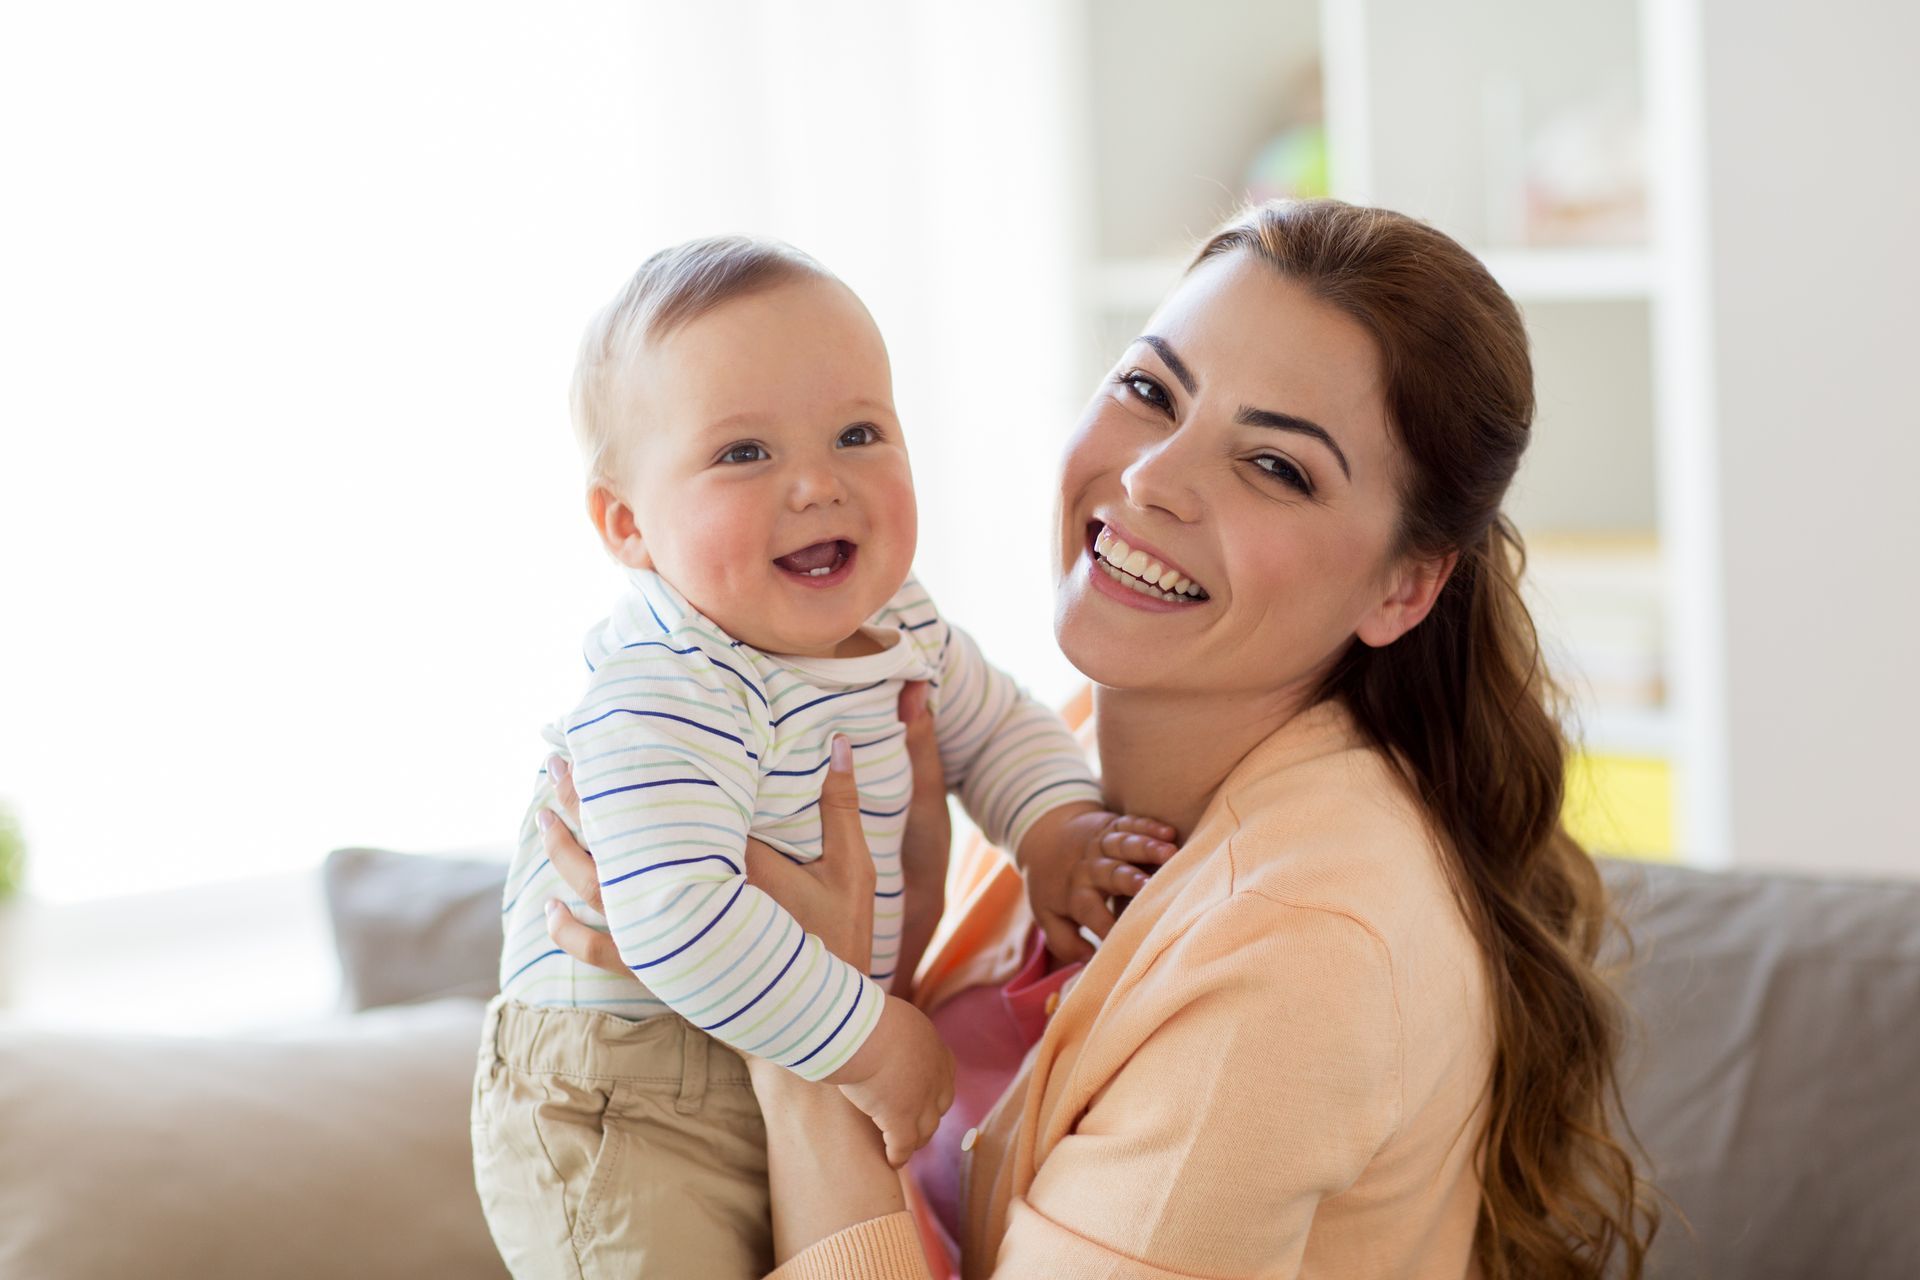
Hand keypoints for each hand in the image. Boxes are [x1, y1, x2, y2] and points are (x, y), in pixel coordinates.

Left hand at [541, 736, 953, 1166]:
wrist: (816, 1022)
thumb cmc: (840, 941)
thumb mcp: (852, 871)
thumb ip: (842, 806)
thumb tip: (842, 741)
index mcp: (735, 869)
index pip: (677, 811)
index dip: (644, 772)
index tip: (620, 738)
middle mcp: (691, 904)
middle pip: (621, 846)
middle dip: (585, 801)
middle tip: (559, 761)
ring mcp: (670, 941)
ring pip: (600, 893)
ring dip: (565, 853)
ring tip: (544, 814)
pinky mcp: (661, 971)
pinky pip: (601, 951)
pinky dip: (570, 932)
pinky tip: (550, 908)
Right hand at [831, 994, 953, 1167]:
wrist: (861, 1030)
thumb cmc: (864, 1016)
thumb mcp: (887, 1017)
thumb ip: (889, 1029)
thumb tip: (870, 1024)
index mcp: (934, 1048)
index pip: (943, 1076)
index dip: (933, 1089)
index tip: (924, 1097)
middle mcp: (935, 1077)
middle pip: (939, 1106)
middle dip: (928, 1116)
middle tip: (915, 1125)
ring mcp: (921, 1101)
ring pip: (925, 1130)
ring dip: (915, 1139)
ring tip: (905, 1147)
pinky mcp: (900, 1120)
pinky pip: (903, 1146)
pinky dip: (898, 1155)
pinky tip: (891, 1161)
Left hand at [1018, 804, 1178, 963]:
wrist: (1043, 835)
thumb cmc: (1053, 885)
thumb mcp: (1047, 915)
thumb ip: (1064, 942)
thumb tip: (1089, 960)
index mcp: (1075, 893)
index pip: (1092, 913)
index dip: (1107, 926)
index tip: (1126, 940)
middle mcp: (1090, 868)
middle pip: (1111, 873)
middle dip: (1130, 880)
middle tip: (1148, 887)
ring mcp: (1102, 843)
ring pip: (1124, 844)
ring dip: (1146, 847)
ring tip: (1169, 852)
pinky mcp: (1113, 824)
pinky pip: (1131, 823)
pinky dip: (1149, 826)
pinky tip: (1168, 832)